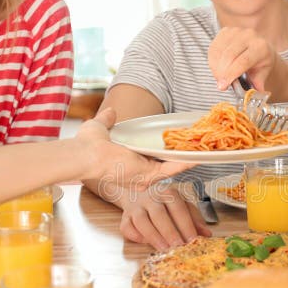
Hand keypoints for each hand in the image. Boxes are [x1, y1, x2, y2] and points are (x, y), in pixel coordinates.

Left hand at [76, 108, 193, 189]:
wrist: (85, 154)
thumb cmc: (88, 144)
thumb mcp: (100, 127)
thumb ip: (107, 120)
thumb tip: (111, 112)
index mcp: (129, 162)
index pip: (151, 156)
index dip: (164, 148)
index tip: (176, 139)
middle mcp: (139, 172)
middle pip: (165, 162)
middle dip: (181, 152)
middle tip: (195, 141)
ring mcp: (146, 175)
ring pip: (172, 166)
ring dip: (187, 156)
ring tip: (202, 146)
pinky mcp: (150, 175)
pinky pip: (173, 168)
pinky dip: (186, 162)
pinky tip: (199, 155)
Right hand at [118, 187, 210, 250]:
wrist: (138, 195)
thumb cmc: (165, 204)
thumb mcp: (182, 206)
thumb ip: (195, 219)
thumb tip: (207, 234)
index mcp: (168, 192)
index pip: (178, 208)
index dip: (185, 224)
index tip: (192, 240)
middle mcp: (151, 197)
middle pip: (159, 214)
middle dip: (169, 232)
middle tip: (178, 247)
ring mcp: (136, 206)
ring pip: (142, 221)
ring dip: (153, 236)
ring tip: (164, 249)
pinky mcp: (125, 216)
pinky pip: (127, 227)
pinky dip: (135, 236)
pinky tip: (145, 243)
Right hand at [209, 27, 282, 91]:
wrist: (261, 47)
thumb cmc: (261, 63)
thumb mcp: (262, 75)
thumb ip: (255, 85)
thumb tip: (250, 98)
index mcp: (261, 47)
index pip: (243, 61)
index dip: (230, 74)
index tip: (222, 86)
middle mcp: (249, 36)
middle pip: (229, 56)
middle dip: (221, 73)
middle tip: (220, 85)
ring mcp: (236, 31)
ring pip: (219, 52)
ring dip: (216, 68)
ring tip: (220, 77)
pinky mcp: (226, 31)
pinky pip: (213, 47)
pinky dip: (212, 60)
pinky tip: (217, 68)